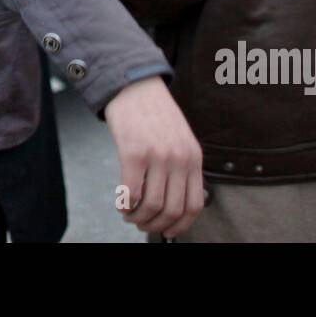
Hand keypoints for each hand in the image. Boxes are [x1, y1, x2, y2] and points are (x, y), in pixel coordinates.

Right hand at [104, 76, 204, 239]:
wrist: (135, 85)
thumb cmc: (155, 113)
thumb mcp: (181, 139)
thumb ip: (182, 167)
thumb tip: (173, 203)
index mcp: (194, 157)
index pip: (194, 205)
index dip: (180, 226)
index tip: (167, 231)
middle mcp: (179, 158)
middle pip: (172, 210)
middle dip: (155, 225)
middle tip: (142, 224)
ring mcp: (157, 156)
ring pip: (151, 206)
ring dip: (137, 218)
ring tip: (129, 214)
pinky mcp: (133, 153)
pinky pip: (131, 193)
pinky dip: (125, 205)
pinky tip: (121, 202)